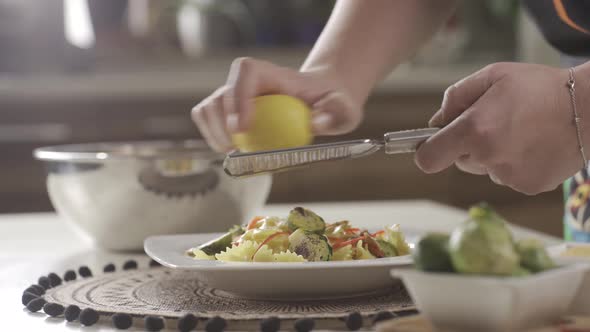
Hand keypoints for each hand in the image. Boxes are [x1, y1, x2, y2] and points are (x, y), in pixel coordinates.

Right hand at [191, 57, 362, 151]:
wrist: (321, 103)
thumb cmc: (332, 104)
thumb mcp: (343, 109)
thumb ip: (334, 114)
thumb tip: (315, 123)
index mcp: (270, 72)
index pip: (245, 73)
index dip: (238, 97)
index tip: (243, 128)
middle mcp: (245, 81)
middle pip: (220, 96)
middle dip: (220, 126)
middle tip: (236, 151)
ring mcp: (234, 97)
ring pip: (208, 111)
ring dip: (214, 135)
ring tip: (234, 154)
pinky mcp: (229, 114)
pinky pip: (211, 125)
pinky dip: (215, 140)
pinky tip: (233, 154)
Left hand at [415, 62, 583, 194]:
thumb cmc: (539, 87)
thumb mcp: (492, 76)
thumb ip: (456, 98)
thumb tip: (436, 122)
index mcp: (473, 130)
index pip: (428, 158)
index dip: (426, 152)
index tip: (432, 145)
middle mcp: (488, 157)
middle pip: (460, 161)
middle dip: (468, 145)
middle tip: (496, 124)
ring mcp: (509, 176)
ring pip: (485, 169)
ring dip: (493, 155)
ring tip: (521, 132)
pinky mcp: (529, 186)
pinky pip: (509, 177)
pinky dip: (516, 165)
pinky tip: (534, 145)